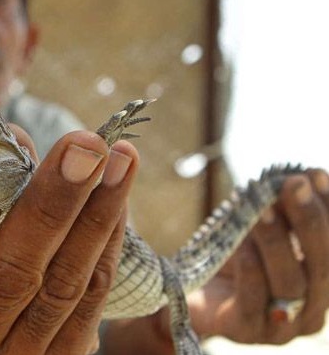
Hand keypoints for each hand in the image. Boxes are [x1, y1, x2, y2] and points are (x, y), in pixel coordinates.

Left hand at [188, 168, 328, 342]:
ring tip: (261, 210)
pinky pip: (252, 303)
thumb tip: (308, 175)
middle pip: (322, 268)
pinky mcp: (244, 331)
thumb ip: (283, 210)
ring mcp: (280, 327)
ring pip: (290, 284)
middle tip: (293, 185)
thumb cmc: (233, 258)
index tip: (314, 175)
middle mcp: (311, 309)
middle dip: (309, 221)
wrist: (191, 292)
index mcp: (322, 283)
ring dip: (276, 242)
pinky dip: (251, 271)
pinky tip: (243, 247)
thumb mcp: (261, 230)